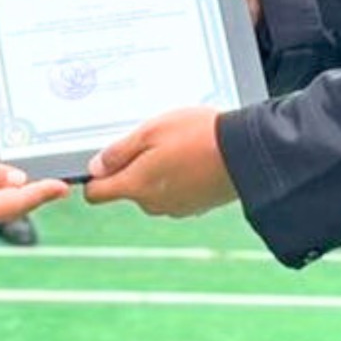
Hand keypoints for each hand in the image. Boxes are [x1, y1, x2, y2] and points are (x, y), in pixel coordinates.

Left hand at [85, 107, 236, 217]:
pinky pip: (174, 192)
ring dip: (158, 171)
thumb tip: (95, 167)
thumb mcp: (150, 131)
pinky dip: (178, 178)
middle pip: (127, 189)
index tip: (103, 162)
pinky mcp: (194, 207)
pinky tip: (193, 158)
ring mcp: (175, 208)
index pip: (96, 194)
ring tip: (179, 146)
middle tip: (153, 141)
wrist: (246, 154)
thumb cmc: (198, 137)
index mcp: (136, 186)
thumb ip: (118, 152)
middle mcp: (152, 204)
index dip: (94, 177)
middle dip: (133, 167)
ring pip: (152, 190)